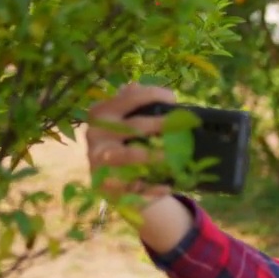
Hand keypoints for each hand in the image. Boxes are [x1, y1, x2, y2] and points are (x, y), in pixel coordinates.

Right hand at [85, 83, 178, 200]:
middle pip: (133, 127)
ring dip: (153, 155)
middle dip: (159, 125)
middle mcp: (96, 134)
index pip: (129, 98)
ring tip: (173, 157)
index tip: (174, 99)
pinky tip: (168, 187)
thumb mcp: (123, 119)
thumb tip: (146, 89)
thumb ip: (132, 102)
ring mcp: (99, 161)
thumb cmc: (123, 141)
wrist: (109, 179)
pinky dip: (152, 188)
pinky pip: (133, 186)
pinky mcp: (106, 185)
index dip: (152, 95)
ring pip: (129, 156)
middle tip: (182, 126)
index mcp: (101, 113)